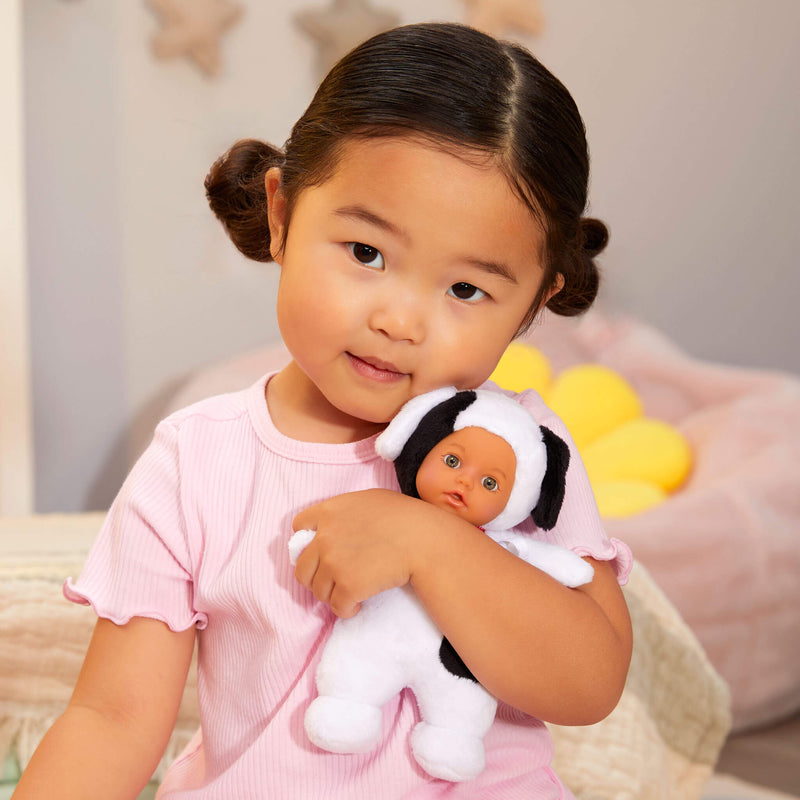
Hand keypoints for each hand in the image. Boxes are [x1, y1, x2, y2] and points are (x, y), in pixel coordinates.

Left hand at [292, 489, 423, 617]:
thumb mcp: (369, 500)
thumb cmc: (404, 517)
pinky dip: (346, 609)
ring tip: (350, 592)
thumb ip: (344, 512)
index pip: (299, 526)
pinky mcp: (348, 587)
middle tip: (334, 580)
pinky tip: (358, 604)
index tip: (322, 551)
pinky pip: (337, 607)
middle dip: (316, 576)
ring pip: (318, 591)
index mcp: (329, 511)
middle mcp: (324, 537)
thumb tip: (333, 528)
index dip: (309, 541)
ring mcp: (334, 563)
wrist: (423, 540)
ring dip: (332, 594)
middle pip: (303, 567)